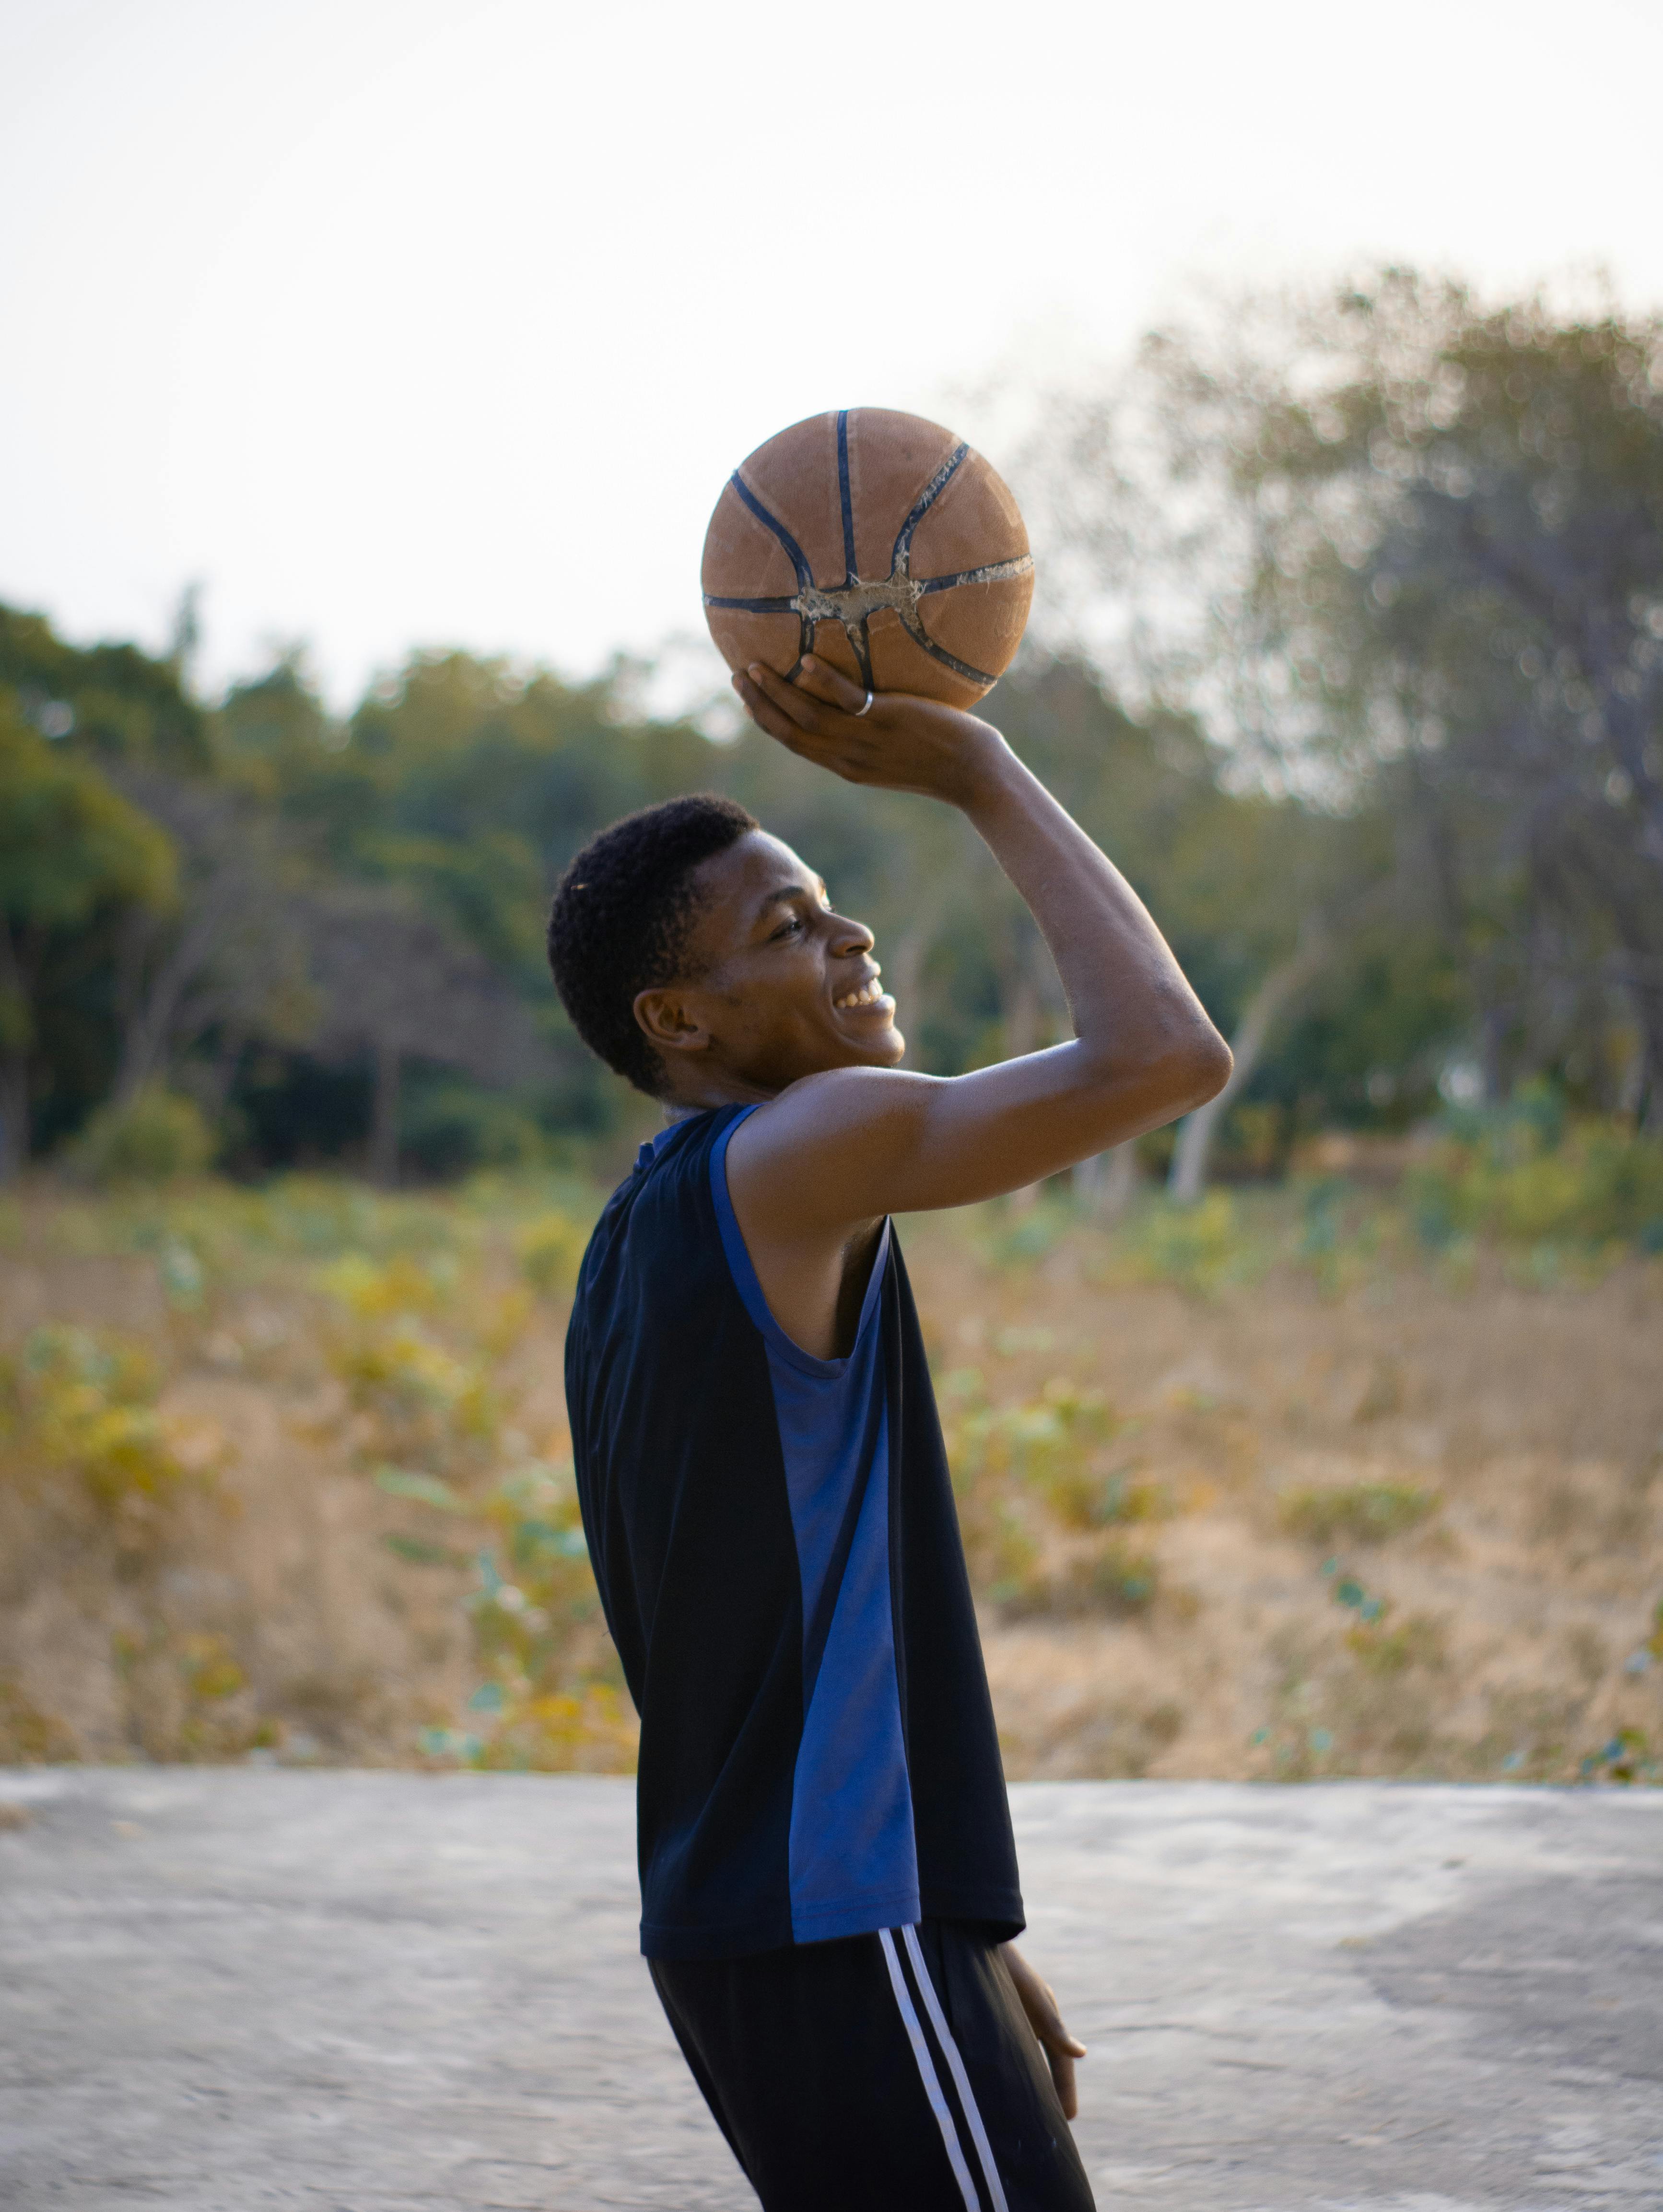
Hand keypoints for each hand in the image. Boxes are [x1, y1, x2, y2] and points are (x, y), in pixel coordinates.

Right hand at [732, 656, 1010, 809]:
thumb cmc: (942, 759)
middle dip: (758, 705)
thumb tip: (859, 706)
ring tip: (757, 666)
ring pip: (807, 716)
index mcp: (846, 766)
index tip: (747, 698)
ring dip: (776, 692)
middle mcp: (848, 757)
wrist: (974, 774)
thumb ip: (870, 735)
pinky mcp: (887, 720)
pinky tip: (807, 662)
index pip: (794, 743)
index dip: (766, 720)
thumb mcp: (894, 754)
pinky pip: (847, 699)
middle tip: (737, 677)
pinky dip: (824, 682)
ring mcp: (865, 740)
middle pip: (788, 731)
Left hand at [1000, 1943, 1087, 2119]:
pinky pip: (1006, 2048)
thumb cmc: (1007, 1969)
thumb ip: (1055, 2027)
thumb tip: (1081, 2053)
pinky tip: (1002, 2082)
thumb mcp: (1034, 1999)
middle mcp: (1032, 2020)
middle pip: (1045, 2063)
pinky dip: (1012, 2067)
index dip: (1064, 2089)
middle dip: (1050, 2089)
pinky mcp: (993, 2015)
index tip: (1069, 2116)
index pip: (1060, 2062)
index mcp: (1046, 2017)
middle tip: (1055, 2121)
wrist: (975, 1942)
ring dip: (1031, 2081)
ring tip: (1031, 2111)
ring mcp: (1013, 2017)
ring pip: (1026, 2057)